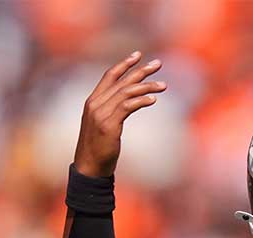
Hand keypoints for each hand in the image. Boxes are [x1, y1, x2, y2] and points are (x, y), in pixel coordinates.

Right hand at [74, 52, 165, 177]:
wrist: (89, 168)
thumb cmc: (98, 148)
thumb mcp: (102, 125)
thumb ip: (111, 111)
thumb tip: (127, 103)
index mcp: (92, 101)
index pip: (109, 76)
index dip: (124, 64)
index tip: (138, 55)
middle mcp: (95, 104)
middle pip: (121, 81)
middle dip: (141, 71)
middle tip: (158, 64)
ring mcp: (100, 114)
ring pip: (126, 93)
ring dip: (147, 87)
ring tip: (163, 85)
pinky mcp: (108, 125)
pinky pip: (127, 107)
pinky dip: (141, 101)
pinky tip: (153, 100)